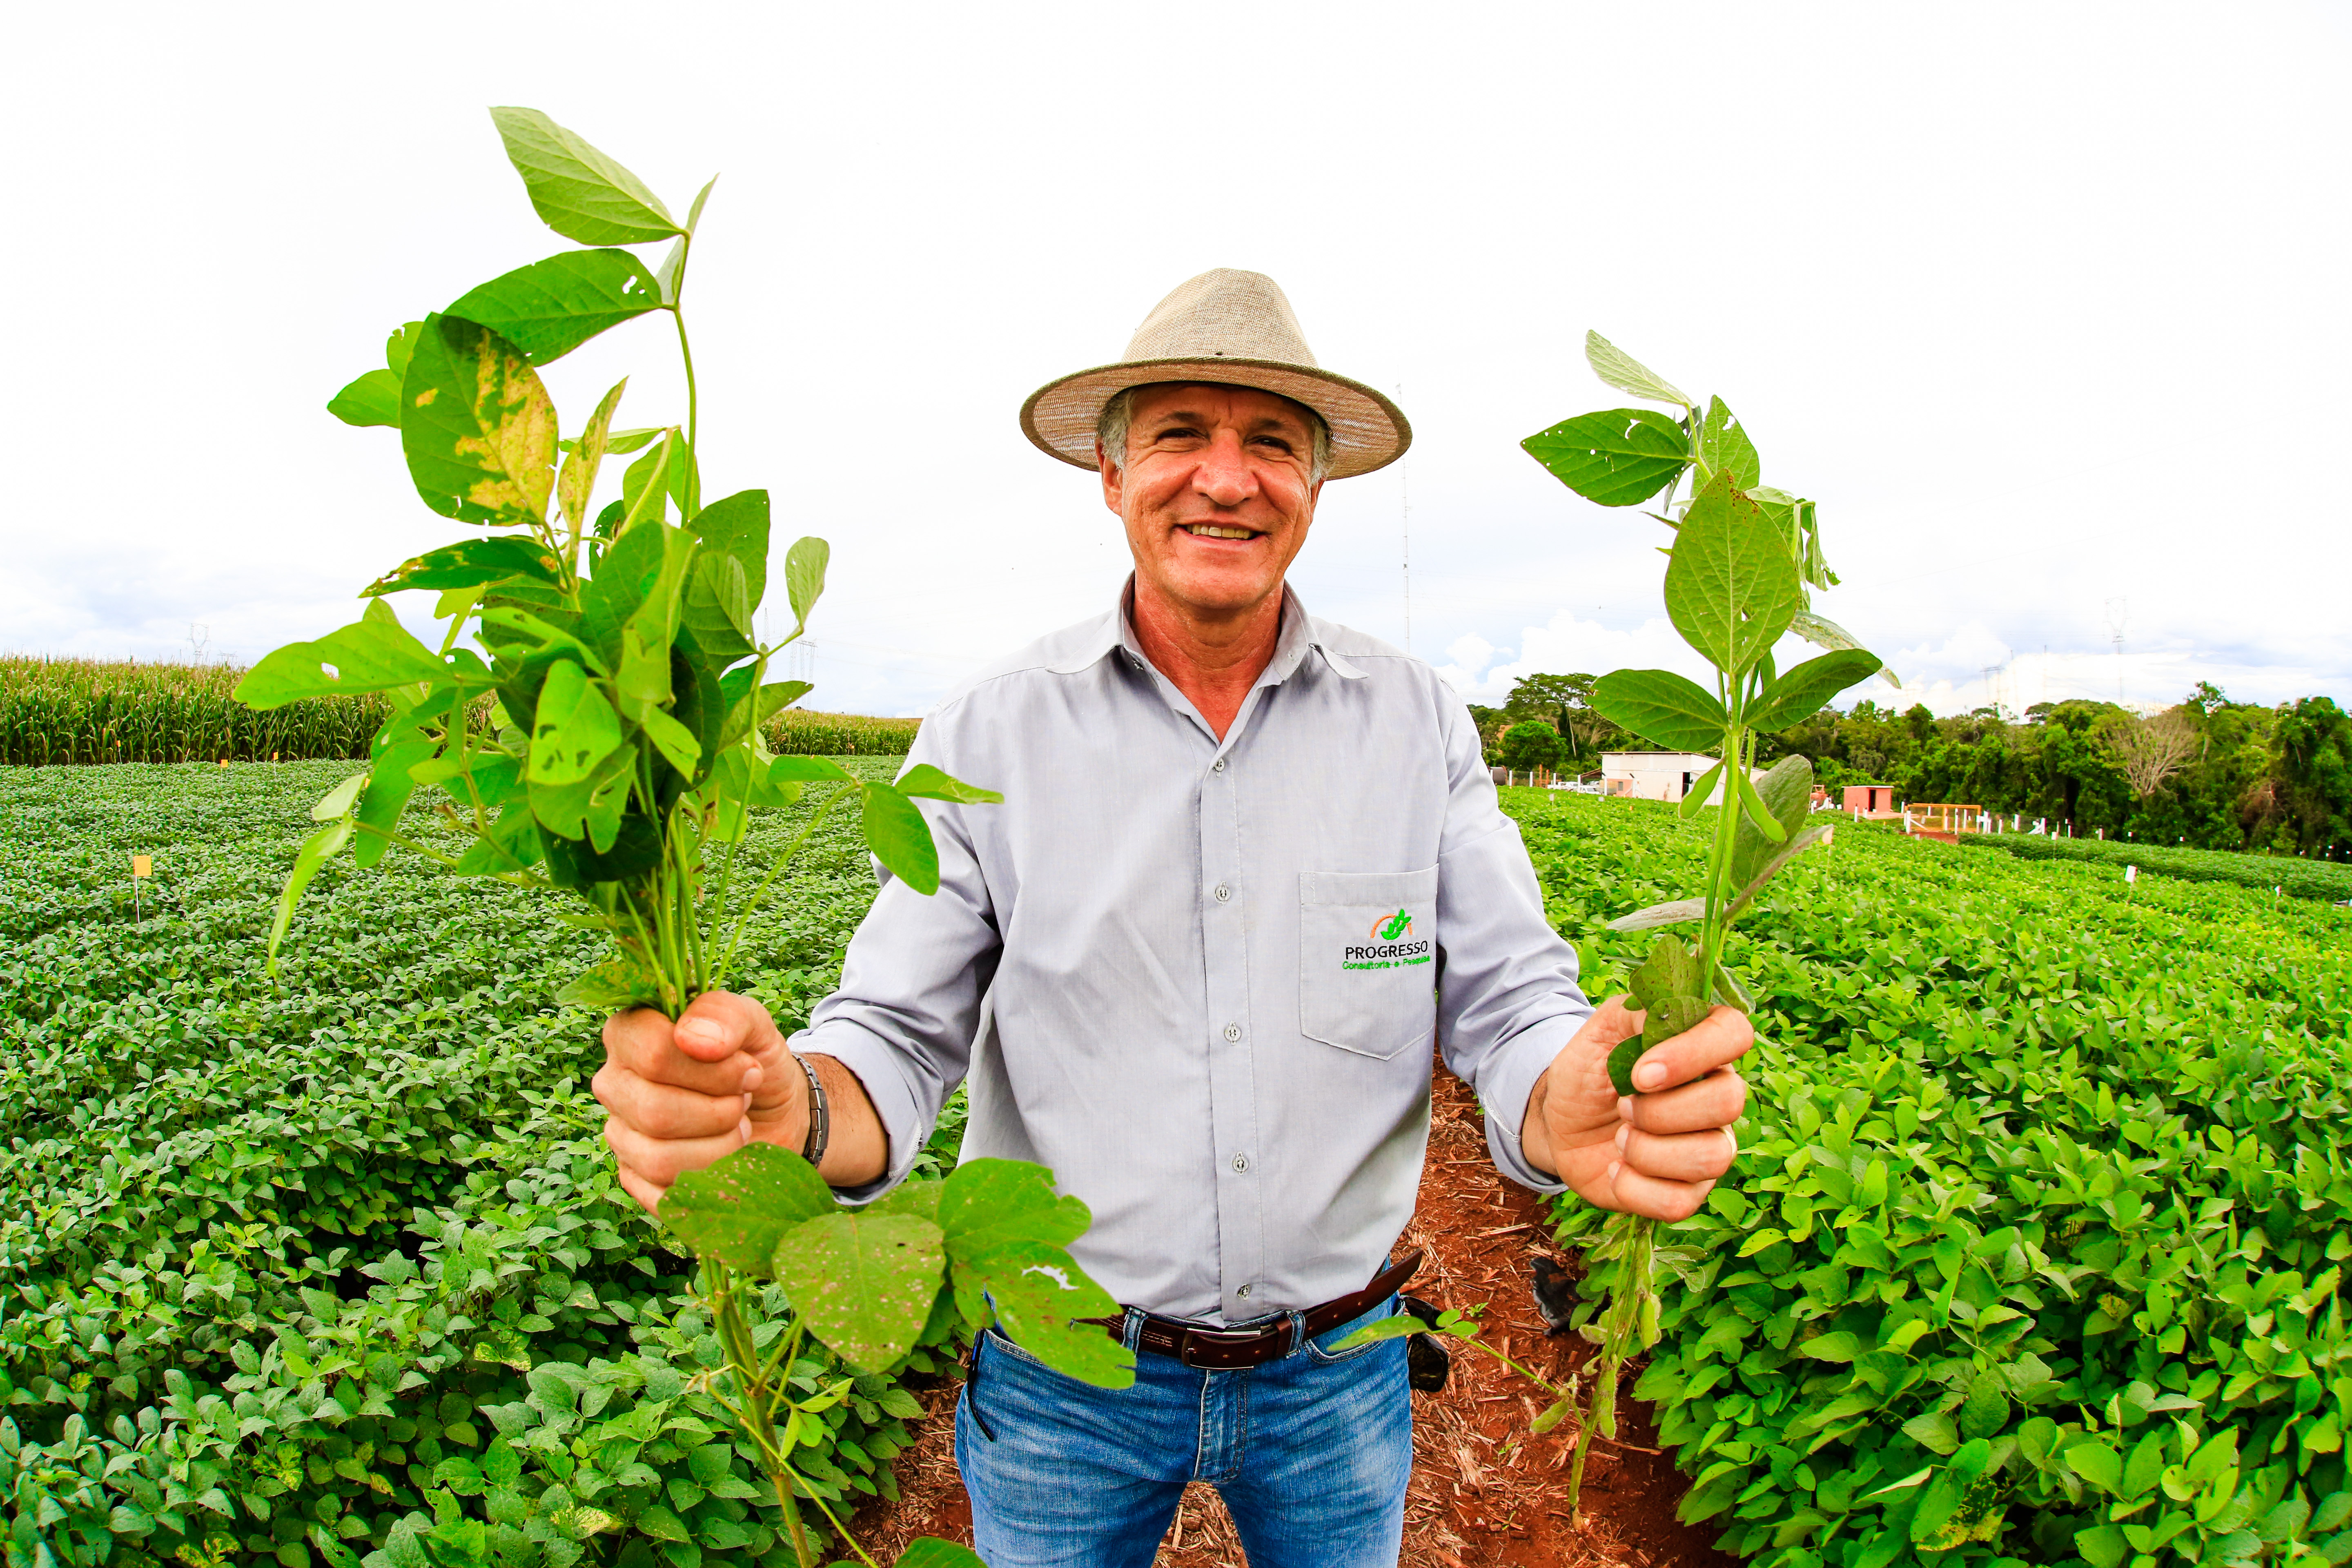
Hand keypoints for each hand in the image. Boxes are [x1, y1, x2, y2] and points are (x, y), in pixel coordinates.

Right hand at [592, 991, 802, 1214]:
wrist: (774, 1111)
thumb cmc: (754, 1060)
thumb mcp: (754, 1024)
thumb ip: (725, 1015)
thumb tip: (690, 1039)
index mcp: (630, 1033)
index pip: (653, 1054)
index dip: (712, 1069)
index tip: (748, 1067)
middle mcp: (614, 1083)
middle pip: (654, 1111)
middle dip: (719, 1110)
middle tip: (743, 1099)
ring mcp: (620, 1133)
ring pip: (657, 1158)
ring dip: (718, 1145)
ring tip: (738, 1125)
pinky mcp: (634, 1177)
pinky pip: (662, 1195)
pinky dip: (710, 1180)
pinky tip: (725, 1156)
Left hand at [1518, 997, 1750, 1220]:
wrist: (1560, 1121)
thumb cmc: (1588, 1071)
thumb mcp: (1602, 1028)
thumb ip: (1637, 1012)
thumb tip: (1667, 1020)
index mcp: (1702, 1049)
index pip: (1736, 1033)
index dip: (1694, 1053)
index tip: (1641, 1074)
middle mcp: (1718, 1098)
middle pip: (1729, 1103)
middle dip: (1660, 1109)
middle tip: (1622, 1105)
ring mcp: (1708, 1147)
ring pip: (1711, 1157)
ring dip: (1647, 1149)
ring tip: (1619, 1136)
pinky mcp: (1687, 1192)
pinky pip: (1680, 1202)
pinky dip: (1633, 1187)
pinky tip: (1615, 1168)